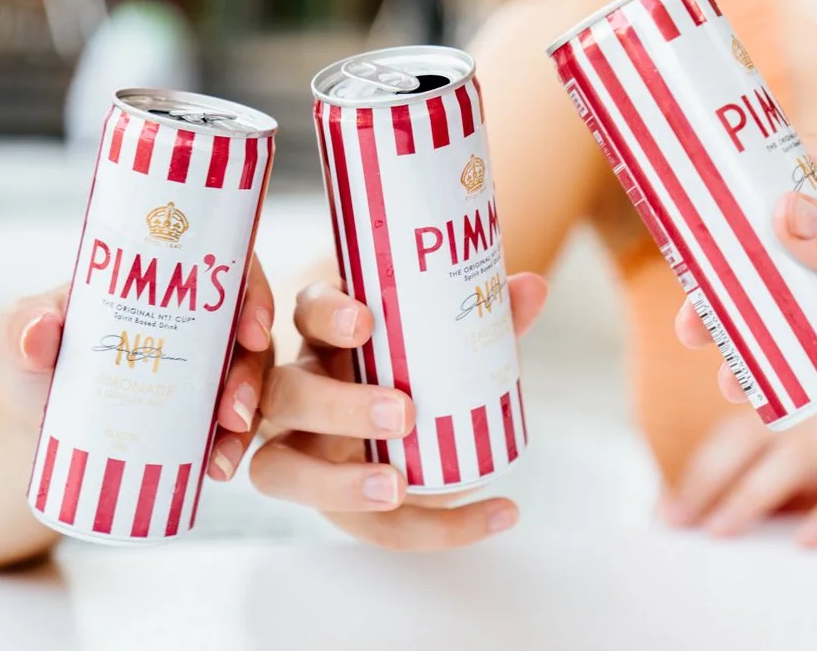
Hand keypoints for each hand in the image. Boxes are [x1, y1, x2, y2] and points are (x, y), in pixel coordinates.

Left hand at [0, 255, 276, 483]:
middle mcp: (192, 325)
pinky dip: (231, 447)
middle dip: (250, 372)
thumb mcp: (19, 338)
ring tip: (222, 454)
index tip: (251, 328)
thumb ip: (21, 326)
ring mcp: (199, 373)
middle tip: (232, 409)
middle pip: (245, 333)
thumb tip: (38, 333)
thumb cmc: (30, 368)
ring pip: (247, 382)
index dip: (250, 291)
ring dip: (248, 416)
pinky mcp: (197, 417)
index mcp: (161, 287)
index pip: (221, 270)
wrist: (26, 434)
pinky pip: (230, 426)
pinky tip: (216, 470)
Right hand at [247, 273, 547, 549]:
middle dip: (337, 407)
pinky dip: (440, 528)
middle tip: (401, 413)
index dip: (327, 315)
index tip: (364, 323)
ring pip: (283, 471)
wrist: (404, 420)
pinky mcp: (335, 505)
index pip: (306, 312)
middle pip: (285, 396)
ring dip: (340, 484)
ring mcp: (301, 451)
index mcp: (324, 336)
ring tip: (398, 487)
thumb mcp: (443, 338)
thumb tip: (534, 289)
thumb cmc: (413, 362)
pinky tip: (500, 512)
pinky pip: (370, 526)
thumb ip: (488, 313)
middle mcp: (298, 390)